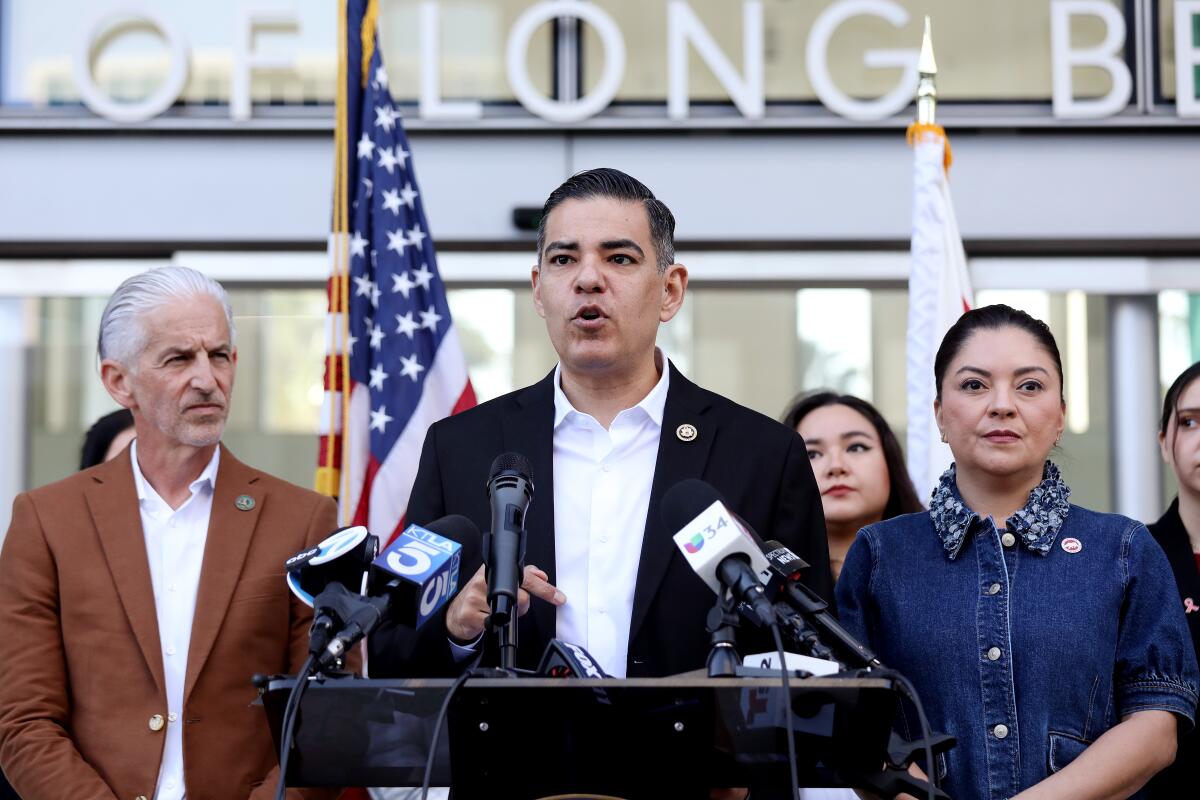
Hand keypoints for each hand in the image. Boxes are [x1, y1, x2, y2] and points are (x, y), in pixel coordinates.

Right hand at [445, 563, 564, 641]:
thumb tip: (542, 574)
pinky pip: (494, 624)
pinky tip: (487, 619)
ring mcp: (474, 597)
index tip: (558, 597)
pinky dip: (495, 625)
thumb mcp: (499, 581)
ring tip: (498, 612)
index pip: (524, 576)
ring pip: (509, 611)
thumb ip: (523, 576)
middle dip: (523, 605)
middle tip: (516, 607)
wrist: (456, 614)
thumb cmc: (480, 596)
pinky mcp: (469, 614)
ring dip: (510, 616)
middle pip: (520, 596)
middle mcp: (482, 580)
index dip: (543, 587)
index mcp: (492, 569)